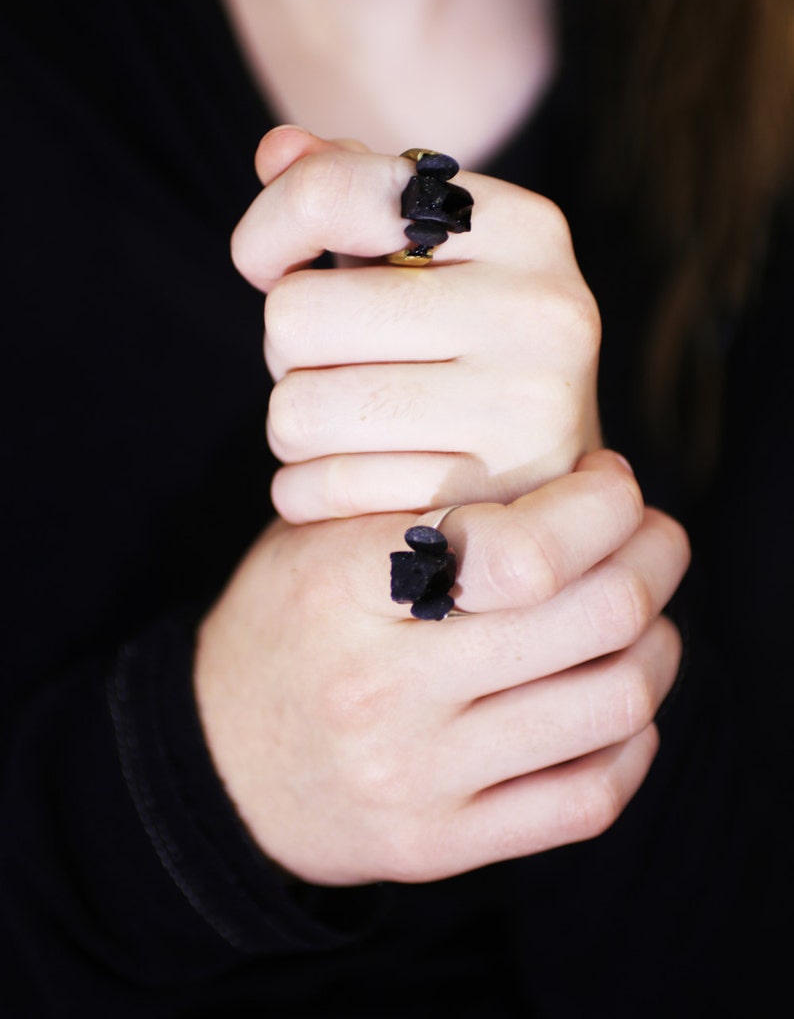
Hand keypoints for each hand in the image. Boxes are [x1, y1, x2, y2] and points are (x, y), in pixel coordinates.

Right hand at [194, 451, 686, 884]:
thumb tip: (565, 473)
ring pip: (610, 703)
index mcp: (342, 586)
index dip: (600, 503)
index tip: (609, 481)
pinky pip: (587, 799)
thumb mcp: (316, 534)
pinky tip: (620, 703)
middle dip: (654, 558)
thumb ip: (421, 502)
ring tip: (645, 614)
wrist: (216, 765)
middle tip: (656, 536)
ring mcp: (416, 776)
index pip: (520, 543)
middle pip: (589, 614)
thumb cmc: (287, 625)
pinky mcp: (439, 844)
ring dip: (659, 644)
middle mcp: (381, 685)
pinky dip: (634, 743)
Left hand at [231, 126, 601, 522]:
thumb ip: (351, 189)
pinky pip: (321, 488)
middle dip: (286, 345)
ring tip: (343, 421)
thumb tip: (276, 150)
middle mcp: (541, 310)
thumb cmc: (467, 348)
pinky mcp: (488, 503)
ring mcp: (525, 411)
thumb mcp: (430, 256)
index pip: (334, 191)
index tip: (271, 264)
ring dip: (293, 422)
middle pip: (295, 315)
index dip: (269, 230)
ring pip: (296, 411)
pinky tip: (344, 478)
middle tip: (330, 361)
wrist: (553, 488)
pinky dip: (306, 488)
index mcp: (524, 227)